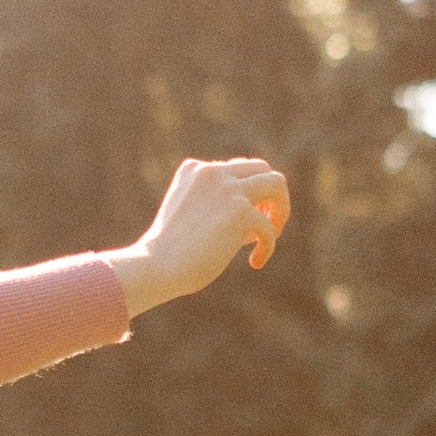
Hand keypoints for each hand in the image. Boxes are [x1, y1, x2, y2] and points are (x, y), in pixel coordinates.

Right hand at [115, 155, 292, 317]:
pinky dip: (268, 246)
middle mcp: (212, 172)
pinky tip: (255, 262)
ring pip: (277, 182)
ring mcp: (227, 189)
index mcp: (194, 170)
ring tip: (273, 233)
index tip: (242, 222)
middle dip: (270, 195)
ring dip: (281, 209)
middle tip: (266, 223)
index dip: (246, 196)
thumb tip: (262, 216)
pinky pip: (269, 227)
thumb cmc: (169, 253)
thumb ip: (219, 208)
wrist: (155, 267)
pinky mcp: (240, 211)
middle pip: (262, 168)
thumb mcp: (190, 218)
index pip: (236, 171)